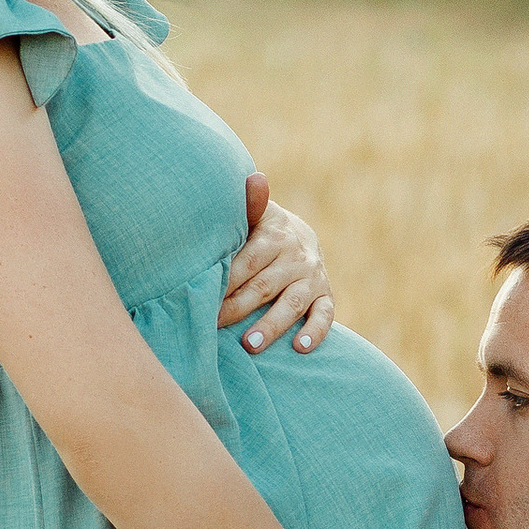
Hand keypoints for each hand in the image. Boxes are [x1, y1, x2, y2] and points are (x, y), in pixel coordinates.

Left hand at [218, 175, 334, 355]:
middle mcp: (296, 256)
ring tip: (249, 345)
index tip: (203, 298)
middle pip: (265, 286)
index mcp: (275, 235)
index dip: (226, 281)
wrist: (298, 235)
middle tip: (214, 326)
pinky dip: (315, 332)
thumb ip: (249, 203)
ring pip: (292, 304)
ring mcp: (312, 277)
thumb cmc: (259, 230)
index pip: (248, 261)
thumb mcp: (254, 214)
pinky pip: (325, 315)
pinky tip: (299, 348)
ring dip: (272, 325)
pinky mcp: (325, 295)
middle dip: (239, 308)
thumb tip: (254, 179)